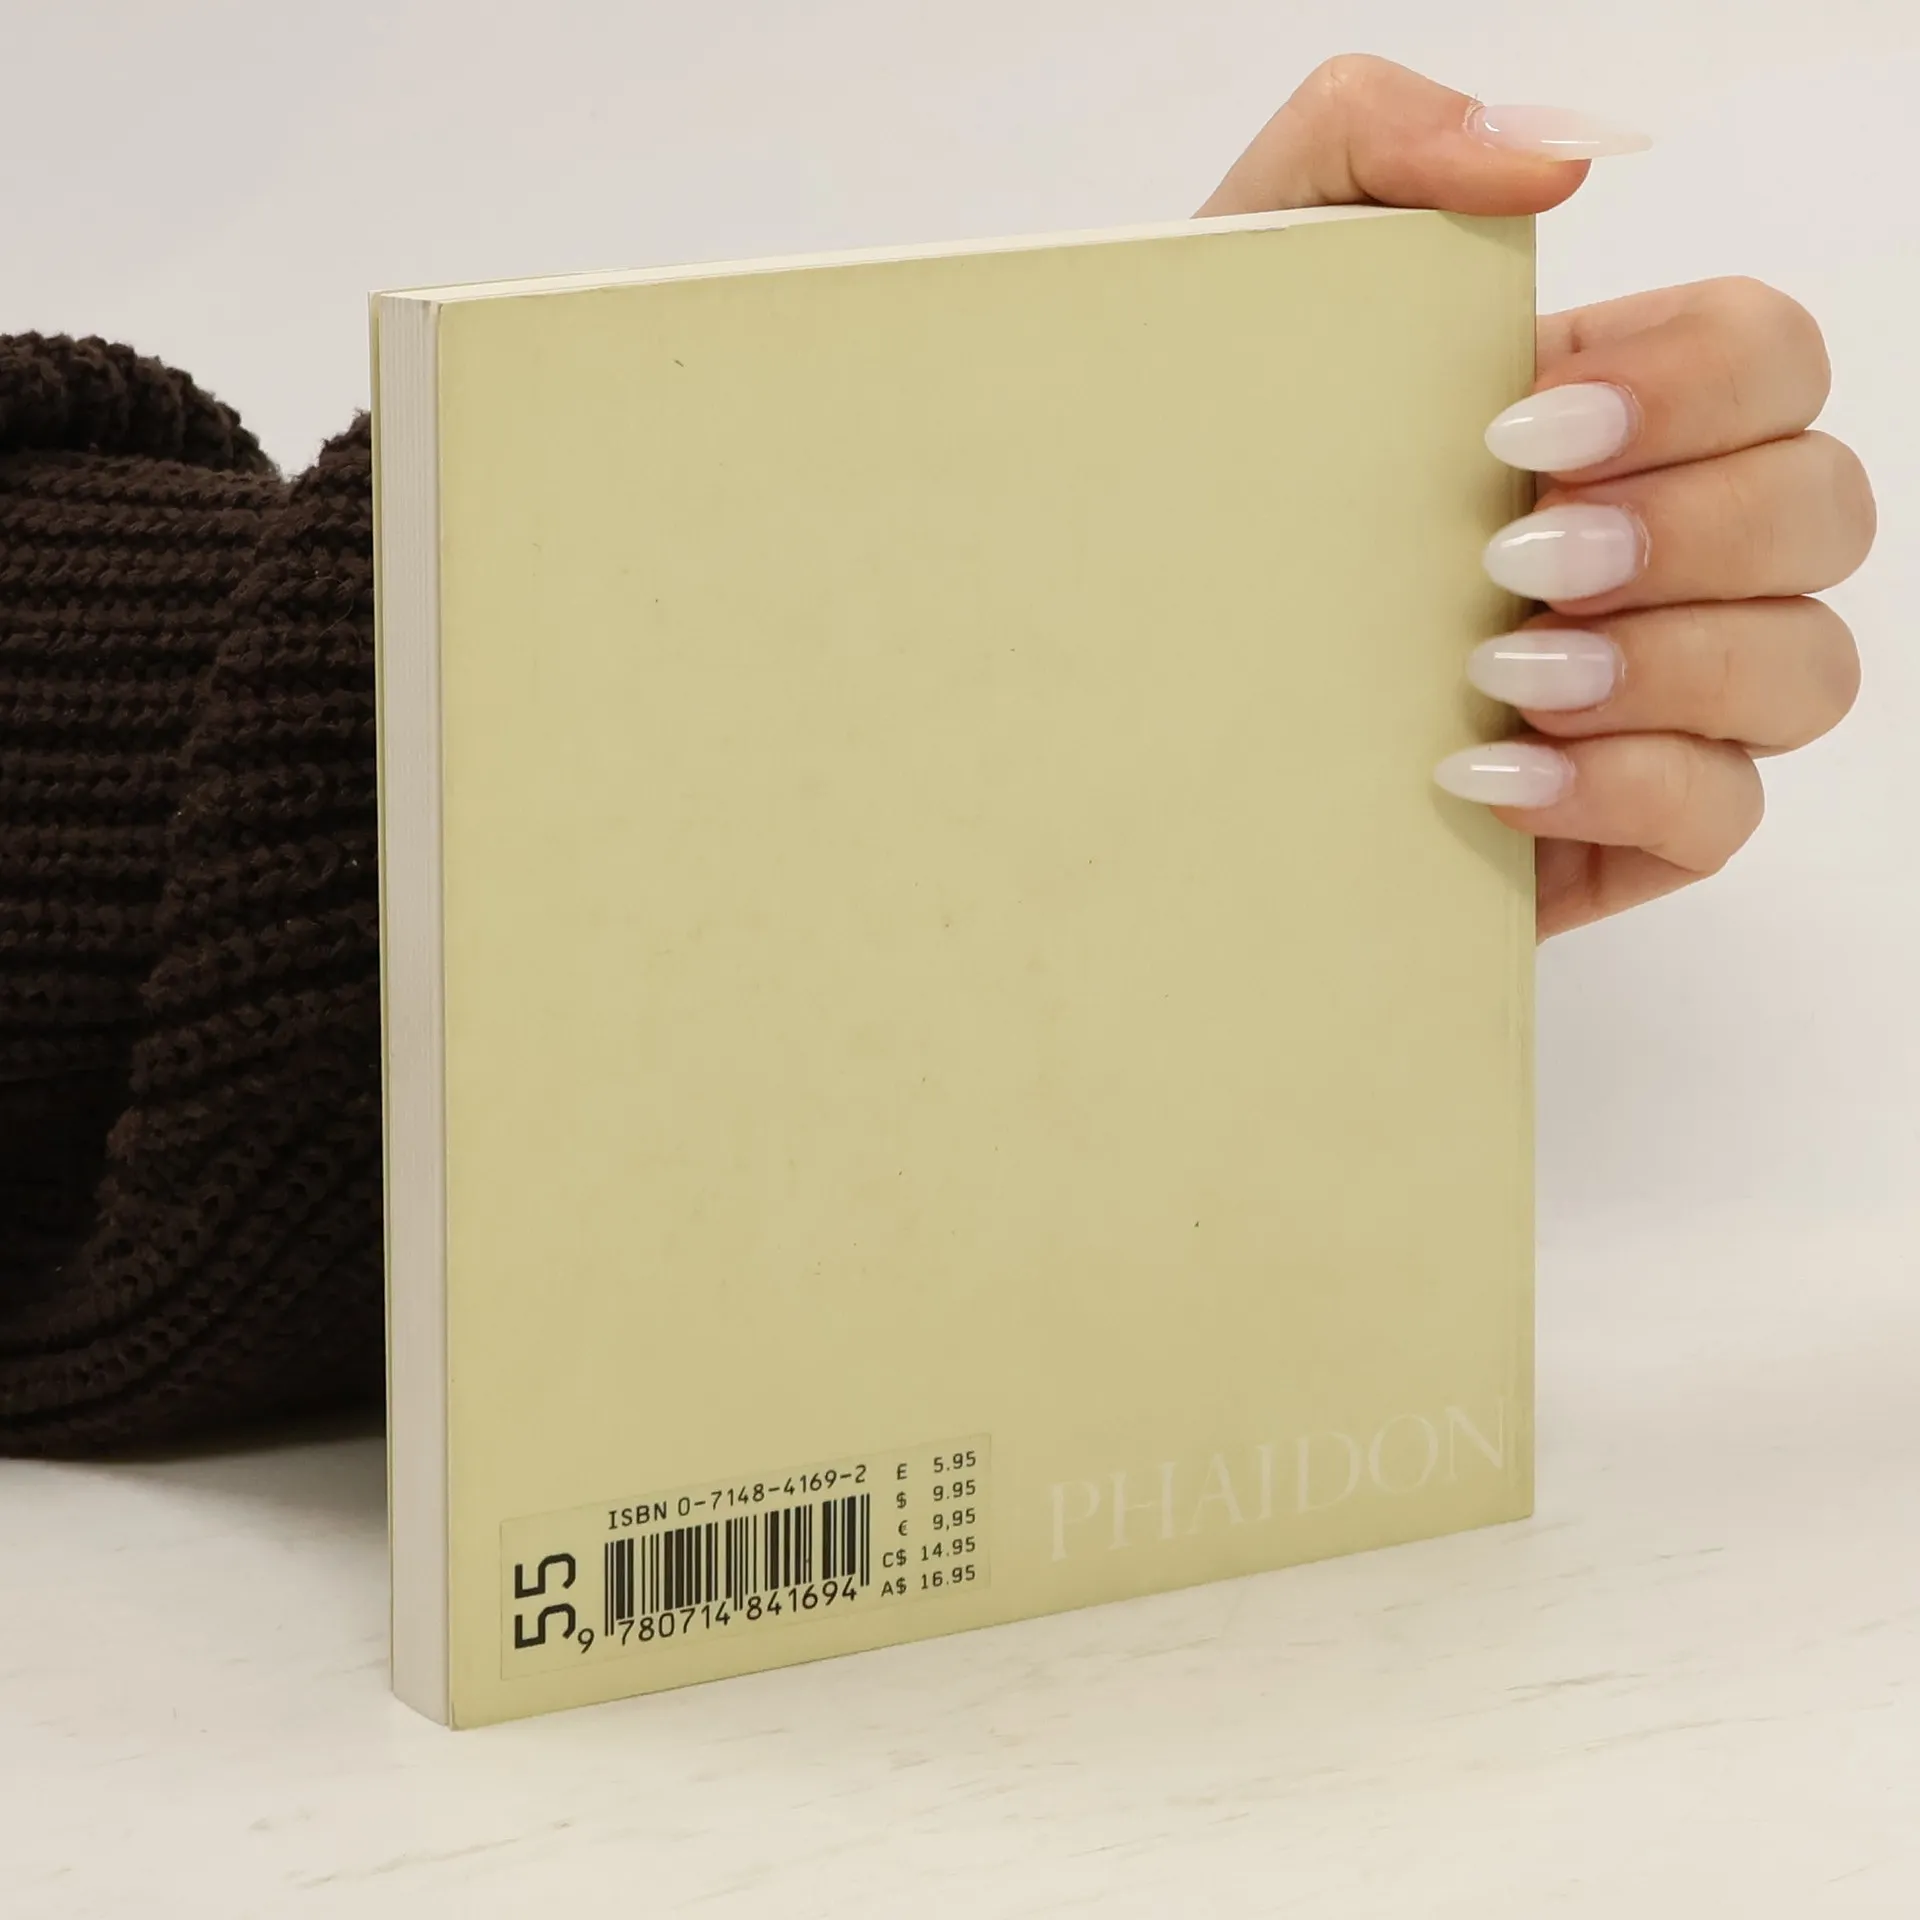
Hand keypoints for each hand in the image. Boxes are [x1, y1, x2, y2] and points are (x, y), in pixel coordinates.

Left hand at [1200, 56, 1874, 937]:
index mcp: (1606, 414)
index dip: (1694, 383)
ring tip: (1500, 668)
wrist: (1121, 684)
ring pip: (1806, 670)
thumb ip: (1368, 145)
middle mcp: (1661, 550)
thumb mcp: (1236, 286)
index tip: (1518, 427)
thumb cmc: (1190, 484)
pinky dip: (1629, 792)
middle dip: (1687, 528)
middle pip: (1824, 508)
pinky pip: (1722, 818)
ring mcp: (1653, 699)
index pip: (1770, 358)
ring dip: (1671, 665)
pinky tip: (1489, 775)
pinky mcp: (1615, 829)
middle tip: (1511, 556)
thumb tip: (1560, 155)